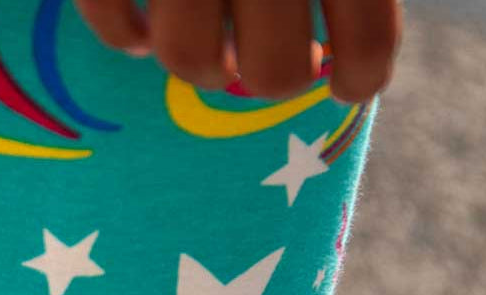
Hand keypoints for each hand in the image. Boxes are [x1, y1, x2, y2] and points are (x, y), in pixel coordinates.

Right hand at [72, 0, 401, 102]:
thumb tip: (339, 51)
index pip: (369, 44)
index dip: (358, 77)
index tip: (342, 81)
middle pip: (272, 74)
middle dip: (266, 74)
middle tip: (255, 54)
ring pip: (190, 59)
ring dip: (195, 58)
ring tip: (199, 37)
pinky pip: (116, 25)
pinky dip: (124, 32)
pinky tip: (137, 23)